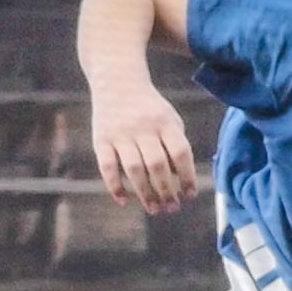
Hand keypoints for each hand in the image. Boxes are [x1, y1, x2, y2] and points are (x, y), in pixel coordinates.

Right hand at [89, 80, 196, 214]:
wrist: (117, 81)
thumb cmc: (151, 110)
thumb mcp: (169, 120)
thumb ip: (176, 147)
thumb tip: (179, 182)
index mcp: (165, 122)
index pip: (180, 153)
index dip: (187, 177)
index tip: (190, 195)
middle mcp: (143, 127)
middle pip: (157, 165)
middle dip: (166, 191)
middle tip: (171, 208)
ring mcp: (121, 133)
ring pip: (134, 169)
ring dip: (145, 193)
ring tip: (154, 209)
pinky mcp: (101, 139)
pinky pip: (107, 167)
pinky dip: (115, 186)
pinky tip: (124, 201)